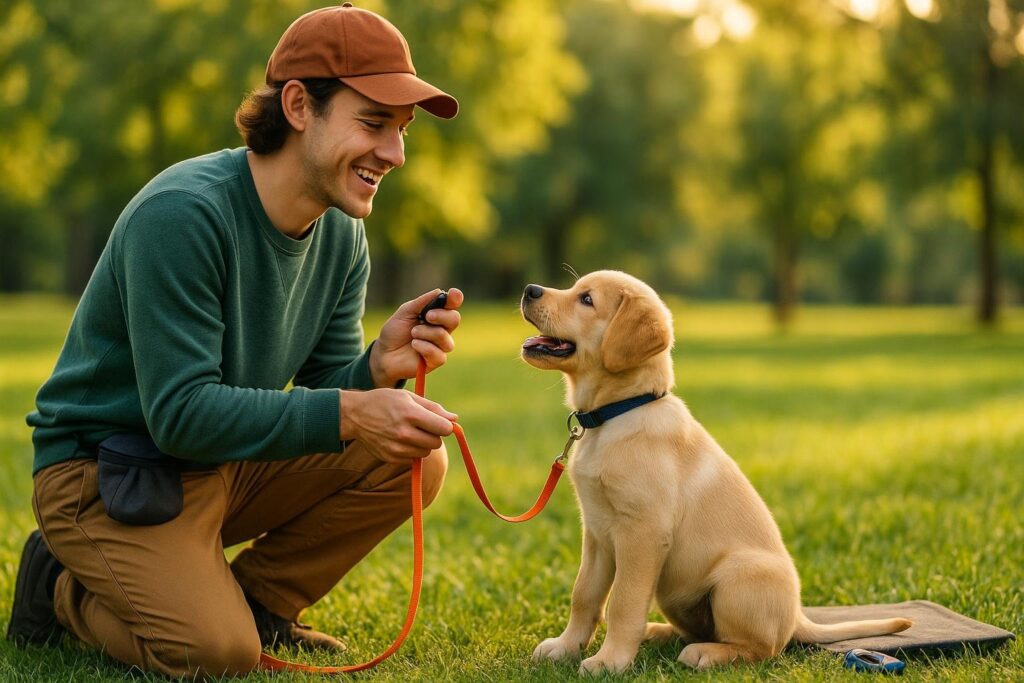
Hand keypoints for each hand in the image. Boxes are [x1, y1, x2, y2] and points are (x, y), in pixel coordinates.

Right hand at [340, 388, 456, 462]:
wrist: (355, 415)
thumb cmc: (385, 401)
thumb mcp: (409, 397)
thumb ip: (433, 408)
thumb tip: (455, 419)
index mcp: (411, 414)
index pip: (444, 429)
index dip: (445, 426)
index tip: (439, 422)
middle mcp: (404, 433)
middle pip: (436, 443)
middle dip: (434, 435)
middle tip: (422, 426)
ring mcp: (397, 448)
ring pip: (426, 453)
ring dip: (423, 444)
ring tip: (410, 432)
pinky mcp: (391, 458)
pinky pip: (412, 459)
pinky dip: (411, 451)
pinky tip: (399, 439)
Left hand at [370, 288, 463, 387]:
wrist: (384, 353)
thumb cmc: (395, 332)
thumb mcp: (405, 312)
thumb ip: (422, 302)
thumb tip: (439, 291)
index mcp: (436, 315)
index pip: (451, 306)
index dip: (455, 299)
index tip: (453, 294)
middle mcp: (441, 329)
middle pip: (454, 319)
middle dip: (441, 315)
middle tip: (428, 316)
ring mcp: (440, 346)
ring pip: (445, 337)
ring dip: (426, 333)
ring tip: (413, 334)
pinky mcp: (435, 361)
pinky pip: (439, 354)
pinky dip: (424, 347)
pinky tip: (414, 345)